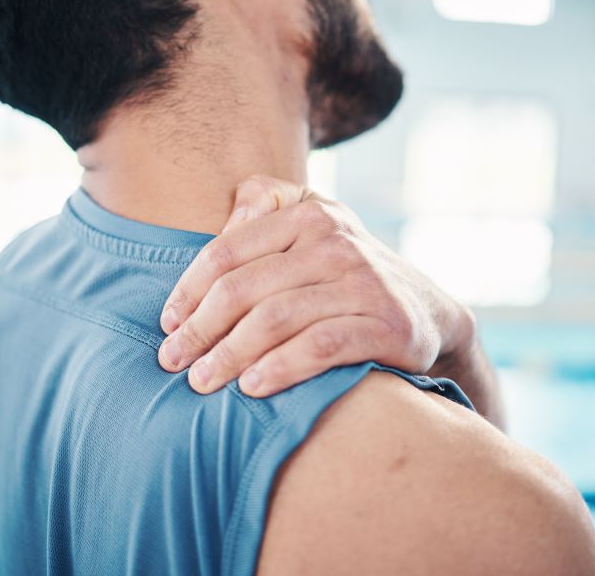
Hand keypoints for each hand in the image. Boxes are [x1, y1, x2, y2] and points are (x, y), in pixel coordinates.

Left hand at [156, 175, 475, 396]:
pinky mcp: (386, 325)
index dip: (188, 290)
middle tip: (172, 361)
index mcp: (308, 214)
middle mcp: (336, 242)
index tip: (166, 324)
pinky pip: (321, 346)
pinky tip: (252, 387)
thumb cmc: (347, 274)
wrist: (428, 313)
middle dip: (200, 328)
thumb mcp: (314, 227)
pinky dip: (281, 367)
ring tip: (201, 381)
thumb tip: (221, 222)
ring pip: (276, 319)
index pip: (228, 252)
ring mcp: (363, 282)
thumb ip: (266, 208)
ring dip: (229, 355)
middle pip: (244, 288)